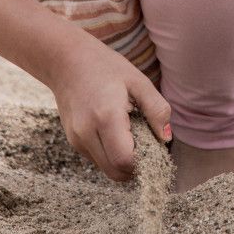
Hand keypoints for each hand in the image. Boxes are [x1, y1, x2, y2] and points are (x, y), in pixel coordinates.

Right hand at [47, 36, 171, 181]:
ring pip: (105, 168)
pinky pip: (96, 158)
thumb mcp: (138, 81)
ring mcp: (76, 139)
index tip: (154, 147)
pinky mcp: (73, 140)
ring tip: (129, 133)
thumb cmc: (106, 67)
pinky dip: (109, 153)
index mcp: (106, 117)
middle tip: (145, 144)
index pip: (125, 161)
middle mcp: (87, 133)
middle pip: (115, 172)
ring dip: (121, 161)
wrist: (66, 60)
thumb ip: (156, 109)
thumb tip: (166, 138)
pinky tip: (114, 131)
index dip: (143, 162)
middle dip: (134, 166)